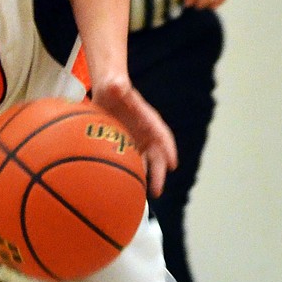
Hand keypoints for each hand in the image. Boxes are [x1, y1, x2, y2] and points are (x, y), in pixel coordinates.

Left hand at [91, 76, 177, 197]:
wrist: (108, 89)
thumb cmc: (113, 85)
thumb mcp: (114, 85)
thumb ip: (116, 86)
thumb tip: (116, 86)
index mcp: (148, 119)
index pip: (162, 135)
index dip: (167, 149)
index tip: (172, 164)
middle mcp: (147, 132)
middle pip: (158, 155)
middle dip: (159, 173)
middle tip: (157, 191)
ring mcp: (139, 139)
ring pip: (147, 161)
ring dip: (148, 177)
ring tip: (145, 195)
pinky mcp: (128, 144)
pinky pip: (134, 160)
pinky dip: (134, 173)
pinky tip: (127, 187)